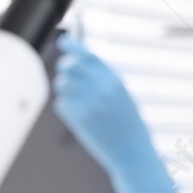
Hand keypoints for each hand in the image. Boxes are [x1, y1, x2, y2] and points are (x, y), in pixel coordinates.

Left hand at [53, 33, 174, 192]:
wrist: (131, 150)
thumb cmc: (129, 123)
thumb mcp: (123, 95)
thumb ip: (104, 79)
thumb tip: (80, 61)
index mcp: (114, 80)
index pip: (88, 54)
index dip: (73, 45)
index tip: (64, 41)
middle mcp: (99, 88)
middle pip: (69, 65)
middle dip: (66, 66)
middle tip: (69, 72)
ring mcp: (86, 102)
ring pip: (62, 83)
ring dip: (66, 88)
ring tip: (79, 98)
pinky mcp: (76, 117)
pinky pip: (61, 103)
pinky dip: (67, 106)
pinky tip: (80, 115)